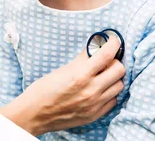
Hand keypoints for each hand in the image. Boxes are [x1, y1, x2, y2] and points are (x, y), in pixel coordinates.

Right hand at [0, 37, 124, 135]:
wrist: (35, 114)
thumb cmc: (43, 90)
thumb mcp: (61, 70)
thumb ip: (81, 60)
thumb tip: (94, 49)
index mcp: (81, 75)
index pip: (106, 55)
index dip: (113, 44)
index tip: (114, 40)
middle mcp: (92, 90)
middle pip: (119, 70)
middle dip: (114, 61)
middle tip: (105, 60)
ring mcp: (95, 104)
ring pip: (119, 85)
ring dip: (113, 78)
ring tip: (102, 76)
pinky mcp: (96, 115)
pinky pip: (113, 100)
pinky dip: (109, 93)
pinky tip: (99, 90)